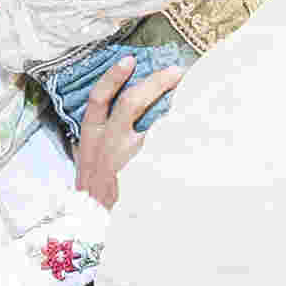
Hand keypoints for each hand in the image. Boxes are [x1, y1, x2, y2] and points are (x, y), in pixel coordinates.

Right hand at [73, 55, 185, 208]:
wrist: (92, 225)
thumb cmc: (93, 192)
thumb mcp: (86, 163)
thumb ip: (99, 139)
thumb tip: (123, 116)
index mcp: (90, 138)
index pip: (98, 99)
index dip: (113, 78)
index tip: (129, 60)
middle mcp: (106, 144)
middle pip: (130, 103)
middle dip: (154, 84)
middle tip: (176, 71)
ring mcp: (126, 159)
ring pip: (151, 124)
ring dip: (173, 108)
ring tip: (193, 94)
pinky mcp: (143, 174)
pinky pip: (164, 151)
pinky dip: (181, 138)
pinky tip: (199, 128)